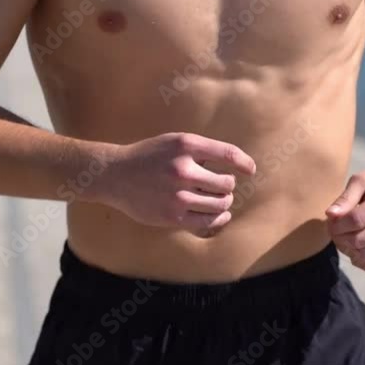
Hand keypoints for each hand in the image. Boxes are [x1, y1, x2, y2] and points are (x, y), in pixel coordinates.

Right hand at [99, 133, 255, 236]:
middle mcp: (182, 170)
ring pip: (220, 203)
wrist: (114, 175)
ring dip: (223, 202)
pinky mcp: (171, 216)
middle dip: (227, 185)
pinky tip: (219, 215)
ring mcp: (177, 195)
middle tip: (221, 186)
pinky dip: (218, 219)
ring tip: (218, 199)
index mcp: (185, 146)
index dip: (244, 163)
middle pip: (226, 183)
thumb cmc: (148, 156)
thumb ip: (200, 151)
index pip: (228, 154)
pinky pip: (207, 221)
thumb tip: (235, 165)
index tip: (250, 170)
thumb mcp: (173, 142)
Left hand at [325, 164, 364, 272]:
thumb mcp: (362, 179)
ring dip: (347, 249)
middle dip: (339, 236)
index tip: (331, 219)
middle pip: (358, 241)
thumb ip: (345, 197)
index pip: (356, 221)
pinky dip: (358, 259)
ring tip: (345, 235)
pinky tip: (357, 245)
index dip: (336, 224)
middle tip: (335, 228)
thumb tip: (330, 215)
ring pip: (362, 257)